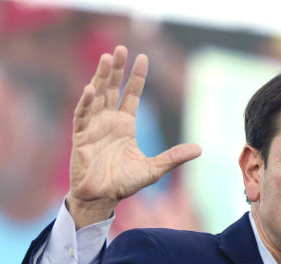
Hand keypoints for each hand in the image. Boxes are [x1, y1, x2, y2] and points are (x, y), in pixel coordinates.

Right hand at [66, 45, 200, 228]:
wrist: (102, 197)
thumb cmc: (124, 183)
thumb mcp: (154, 169)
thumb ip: (174, 157)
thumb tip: (200, 149)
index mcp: (125, 125)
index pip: (131, 95)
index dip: (136, 77)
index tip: (143, 57)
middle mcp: (109, 121)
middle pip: (112, 88)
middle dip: (117, 69)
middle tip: (122, 49)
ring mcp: (93, 126)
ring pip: (96, 95)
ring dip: (100, 77)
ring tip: (107, 59)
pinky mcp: (81, 137)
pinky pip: (82, 116)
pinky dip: (85, 103)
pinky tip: (90, 89)